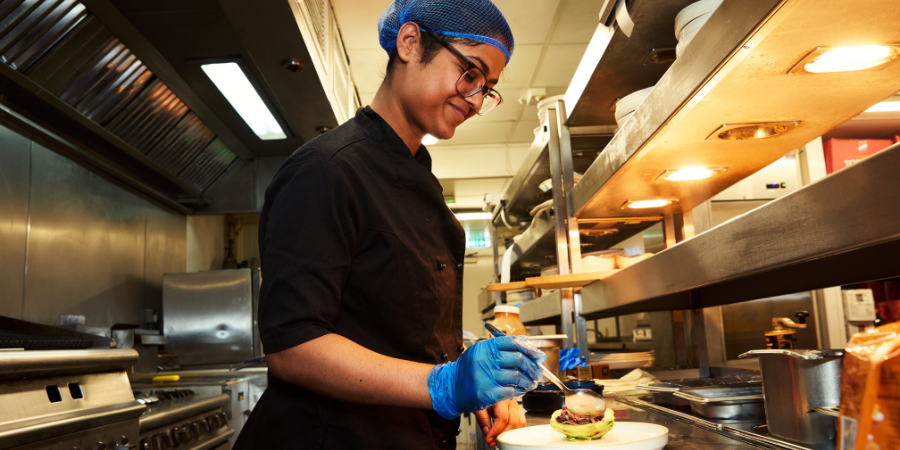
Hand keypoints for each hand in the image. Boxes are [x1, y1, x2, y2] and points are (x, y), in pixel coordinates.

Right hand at [428, 335, 545, 418]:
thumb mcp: (481, 352)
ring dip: (527, 381)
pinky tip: (520, 391)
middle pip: (518, 359)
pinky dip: (519, 392)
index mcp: (485, 347)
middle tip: (536, 372)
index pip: (513, 343)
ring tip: (530, 383)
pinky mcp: (487, 393)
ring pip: (517, 376)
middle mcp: (485, 360)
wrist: (450, 387)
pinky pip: (511, 391)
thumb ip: (501, 347)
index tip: (538, 355)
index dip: (529, 349)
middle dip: (532, 367)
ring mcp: (486, 377)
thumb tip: (525, 344)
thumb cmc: (468, 370)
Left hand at [475, 400, 526, 447]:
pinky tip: (507, 434)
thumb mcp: (479, 406)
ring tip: (500, 439)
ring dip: (510, 434)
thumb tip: (487, 432)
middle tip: (493, 442)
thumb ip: (483, 419)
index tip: (489, 439)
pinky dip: (516, 430)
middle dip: (502, 435)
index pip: (502, 418)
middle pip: (512, 422)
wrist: (486, 388)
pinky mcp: (518, 410)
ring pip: (520, 423)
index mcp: (501, 398)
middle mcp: (511, 401)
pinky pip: (522, 422)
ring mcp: (516, 405)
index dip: (495, 431)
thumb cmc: (483, 396)